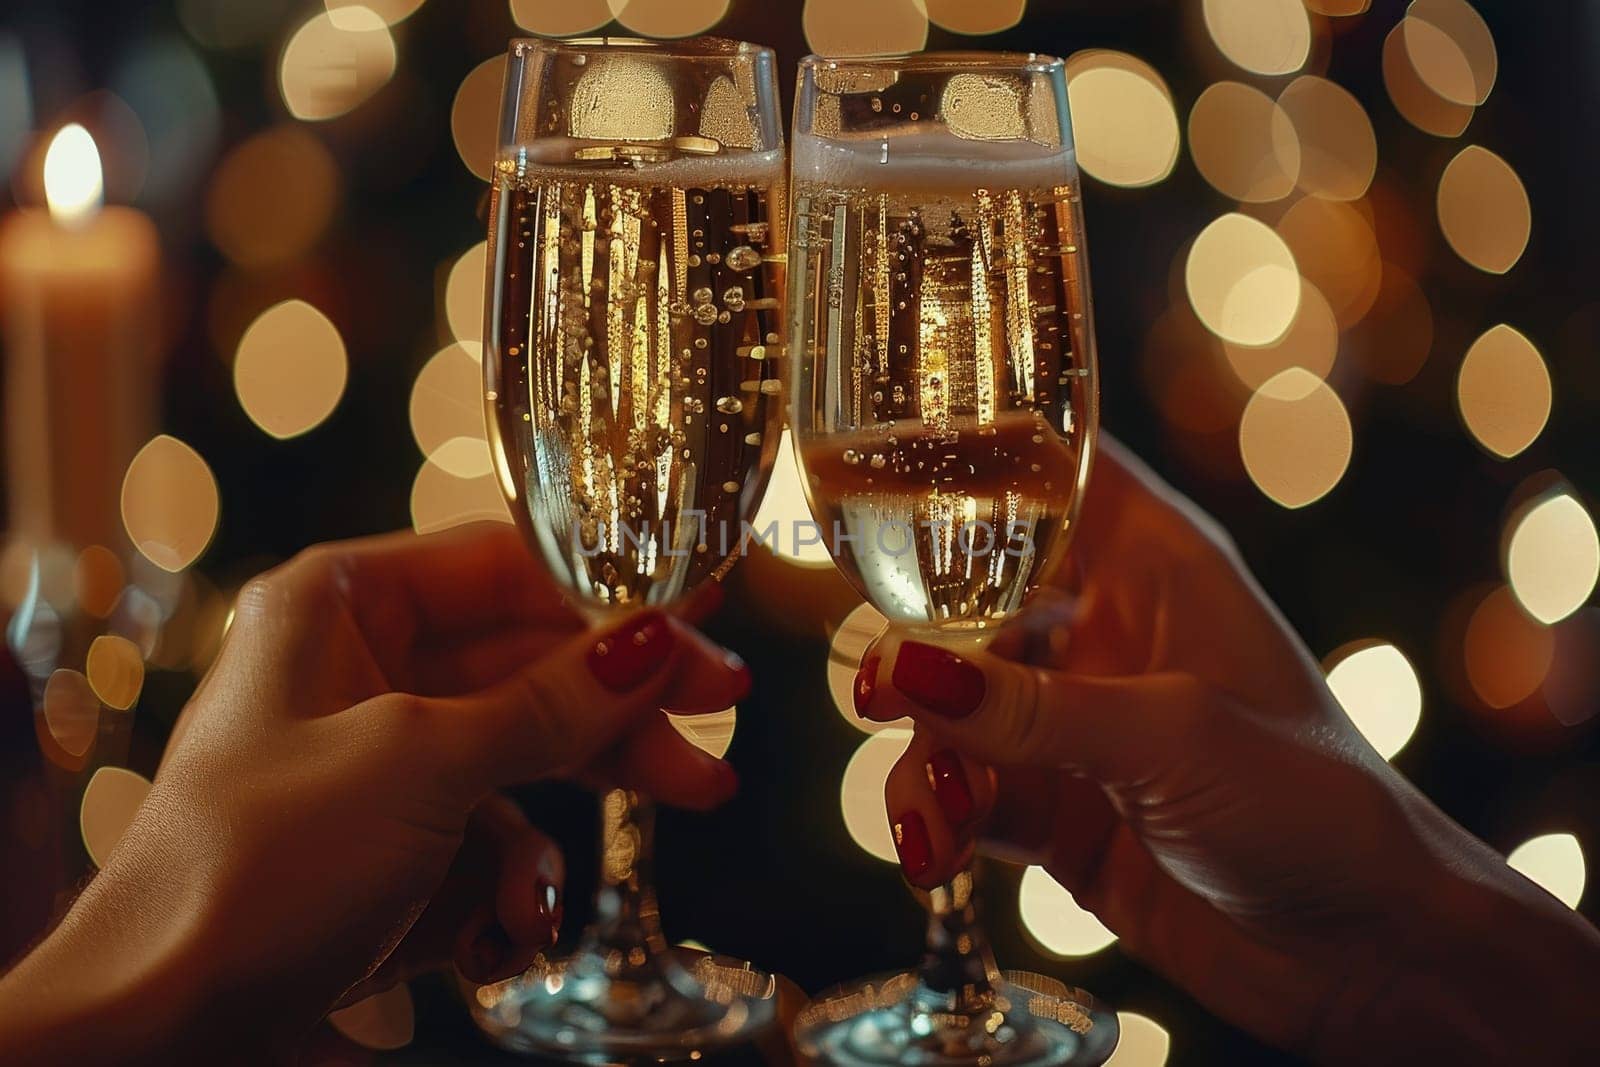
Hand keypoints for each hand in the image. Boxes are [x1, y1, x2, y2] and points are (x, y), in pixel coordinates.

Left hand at [0, 524, 747, 1063]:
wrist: (162, 1024)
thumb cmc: (257, 861)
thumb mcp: (423, 762)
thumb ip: (553, 699)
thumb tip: (659, 640)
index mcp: (342, 605)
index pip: (506, 566)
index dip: (610, 589)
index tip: (703, 608)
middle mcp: (360, 671)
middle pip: (531, 664)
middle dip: (620, 708)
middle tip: (718, 715)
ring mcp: (378, 764)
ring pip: (523, 759)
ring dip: (567, 820)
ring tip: (583, 884)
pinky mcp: (391, 848)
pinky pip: (489, 842)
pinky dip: (510, 888)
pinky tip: (503, 934)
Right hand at [857, 438, 1599, 1061]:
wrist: (1367, 953)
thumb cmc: (1311, 805)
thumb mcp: (1167, 737)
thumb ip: (1026, 707)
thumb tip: (894, 667)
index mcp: (1153, 564)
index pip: (1047, 473)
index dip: (963, 461)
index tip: (871, 471)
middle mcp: (1104, 629)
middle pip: (969, 593)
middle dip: (911, 642)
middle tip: (876, 691)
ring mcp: (1074, 722)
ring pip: (953, 704)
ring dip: (922, 753)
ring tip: (930, 806)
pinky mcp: (1057, 807)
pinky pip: (963, 791)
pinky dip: (936, 815)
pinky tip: (932, 852)